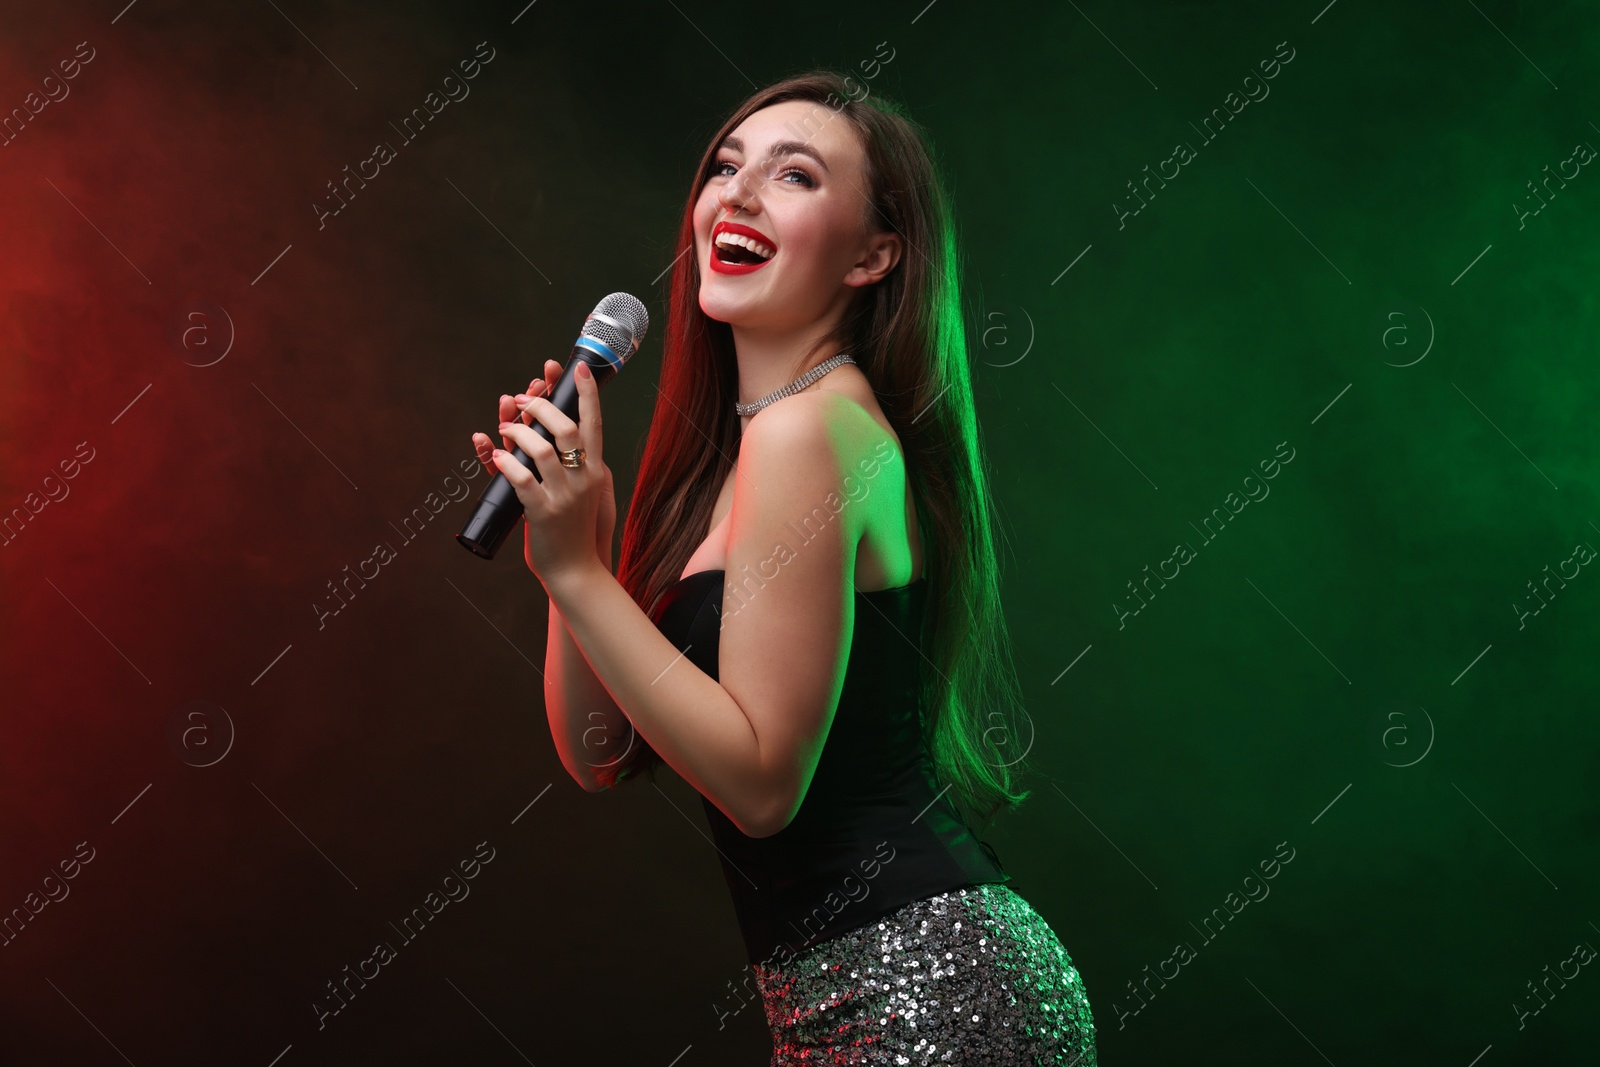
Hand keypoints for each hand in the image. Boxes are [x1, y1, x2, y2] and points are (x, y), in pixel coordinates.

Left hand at [470, 359, 611, 585]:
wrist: (577, 572)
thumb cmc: (576, 531)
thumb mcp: (587, 493)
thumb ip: (575, 466)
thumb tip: (552, 435)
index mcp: (596, 471)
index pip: (594, 424)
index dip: (587, 394)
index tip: (576, 368)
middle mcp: (584, 479)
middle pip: (566, 428)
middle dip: (540, 406)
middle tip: (519, 399)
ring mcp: (564, 496)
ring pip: (541, 450)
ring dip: (518, 432)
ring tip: (503, 427)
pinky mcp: (543, 513)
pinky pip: (521, 480)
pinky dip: (505, 463)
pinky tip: (496, 455)